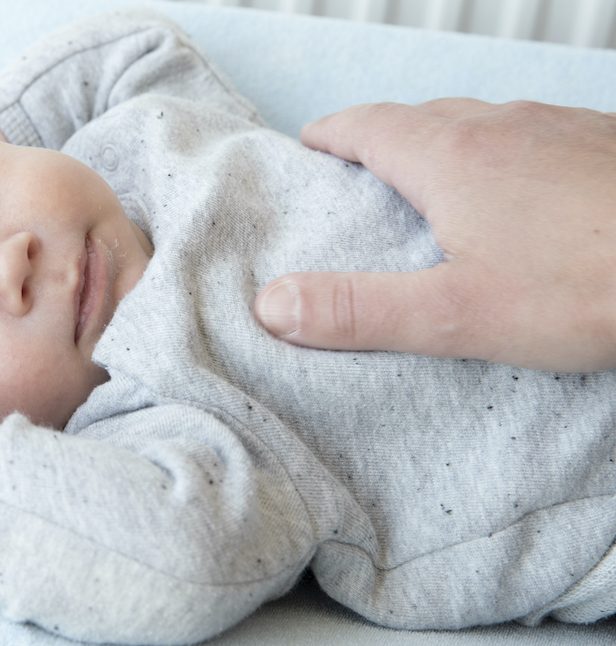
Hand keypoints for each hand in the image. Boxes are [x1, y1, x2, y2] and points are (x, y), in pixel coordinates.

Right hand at [255, 99, 615, 371]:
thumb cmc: (593, 285)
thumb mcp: (455, 315)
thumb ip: (358, 310)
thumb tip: (273, 304)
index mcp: (451, 158)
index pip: (368, 125)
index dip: (330, 135)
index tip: (309, 149)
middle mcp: (503, 127)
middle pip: (421, 121)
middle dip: (382, 142)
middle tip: (361, 180)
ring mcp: (560, 129)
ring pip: (482, 126)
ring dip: (445, 148)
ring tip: (436, 192)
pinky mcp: (605, 146)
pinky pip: (534, 139)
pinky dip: (505, 159)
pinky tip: (526, 200)